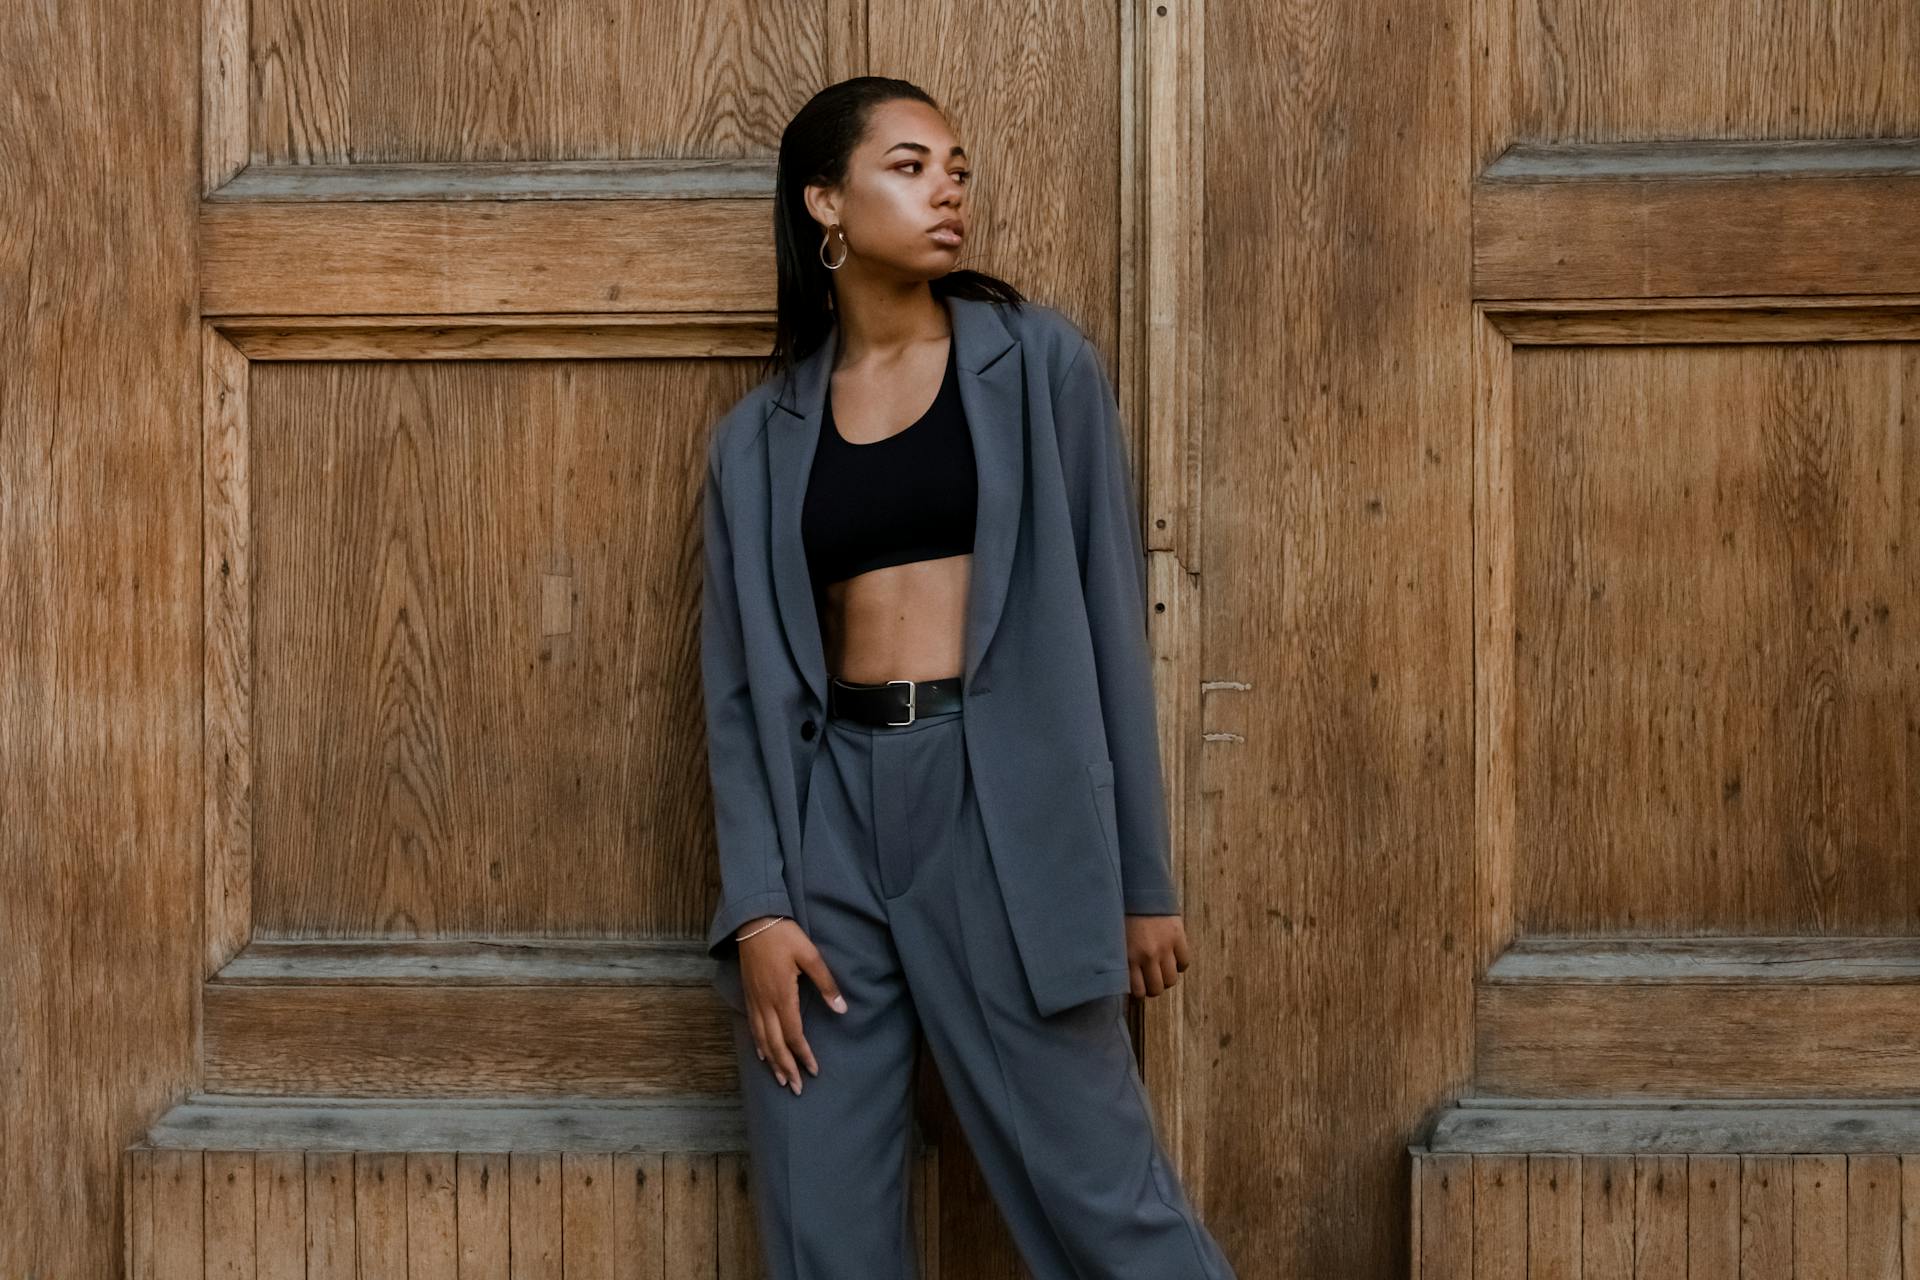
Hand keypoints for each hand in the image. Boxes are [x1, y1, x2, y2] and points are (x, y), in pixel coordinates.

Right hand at [732, 916, 847, 1094]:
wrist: (753, 920)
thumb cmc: (784, 935)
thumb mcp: (810, 955)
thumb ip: (826, 983)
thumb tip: (841, 1009)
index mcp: (782, 995)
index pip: (793, 1034)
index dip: (803, 1054)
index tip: (813, 1070)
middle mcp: (765, 1003)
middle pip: (775, 1044)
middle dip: (787, 1067)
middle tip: (797, 1088)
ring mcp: (754, 1000)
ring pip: (761, 1039)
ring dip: (772, 1062)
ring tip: (781, 1079)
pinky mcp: (748, 994)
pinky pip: (752, 1027)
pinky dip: (758, 1045)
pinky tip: (762, 1055)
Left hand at [1123, 914, 1190, 996]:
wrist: (1139, 886)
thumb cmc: (1122, 912)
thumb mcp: (1115, 937)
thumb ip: (1120, 958)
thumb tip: (1119, 979)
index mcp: (1129, 956)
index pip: (1138, 991)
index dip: (1138, 994)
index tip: (1137, 991)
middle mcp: (1148, 955)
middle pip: (1157, 988)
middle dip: (1152, 989)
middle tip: (1149, 982)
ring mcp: (1165, 947)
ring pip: (1171, 980)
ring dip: (1166, 979)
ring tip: (1160, 971)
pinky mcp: (1178, 937)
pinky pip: (1184, 962)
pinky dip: (1180, 965)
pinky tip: (1172, 959)